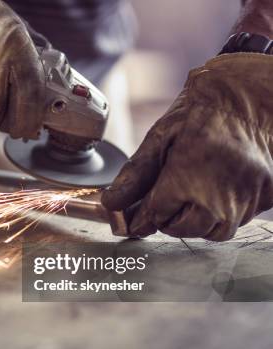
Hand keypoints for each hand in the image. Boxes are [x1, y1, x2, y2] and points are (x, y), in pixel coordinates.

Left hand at [102, 54, 272, 240]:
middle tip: (164, 200)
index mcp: (189, 177)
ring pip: (212, 231)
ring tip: (189, 198)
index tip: (139, 212)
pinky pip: (239, 222)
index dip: (144, 212)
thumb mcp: (161, 137)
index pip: (156, 214)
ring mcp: (247, 198)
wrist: (250, 95)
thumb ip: (135, 173)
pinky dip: (222, 216)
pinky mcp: (265, 197)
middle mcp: (220, 194)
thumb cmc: (204, 111)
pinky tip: (214, 195)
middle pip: (183, 228)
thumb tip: (112, 202)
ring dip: (195, 222)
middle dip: (167, 218)